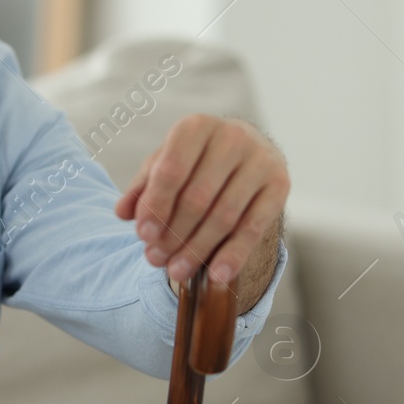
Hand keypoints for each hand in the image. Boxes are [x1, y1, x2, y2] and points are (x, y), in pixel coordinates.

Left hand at [115, 115, 288, 285]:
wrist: (249, 151)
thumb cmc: (197, 160)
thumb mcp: (166, 164)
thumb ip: (143, 187)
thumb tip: (122, 213)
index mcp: (197, 127)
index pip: (172, 170)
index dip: (155, 206)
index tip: (142, 235)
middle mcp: (232, 136)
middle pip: (198, 197)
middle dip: (173, 234)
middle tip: (154, 259)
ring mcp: (261, 160)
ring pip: (225, 216)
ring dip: (197, 249)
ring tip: (176, 272)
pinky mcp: (280, 184)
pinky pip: (255, 227)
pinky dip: (234, 255)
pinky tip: (216, 276)